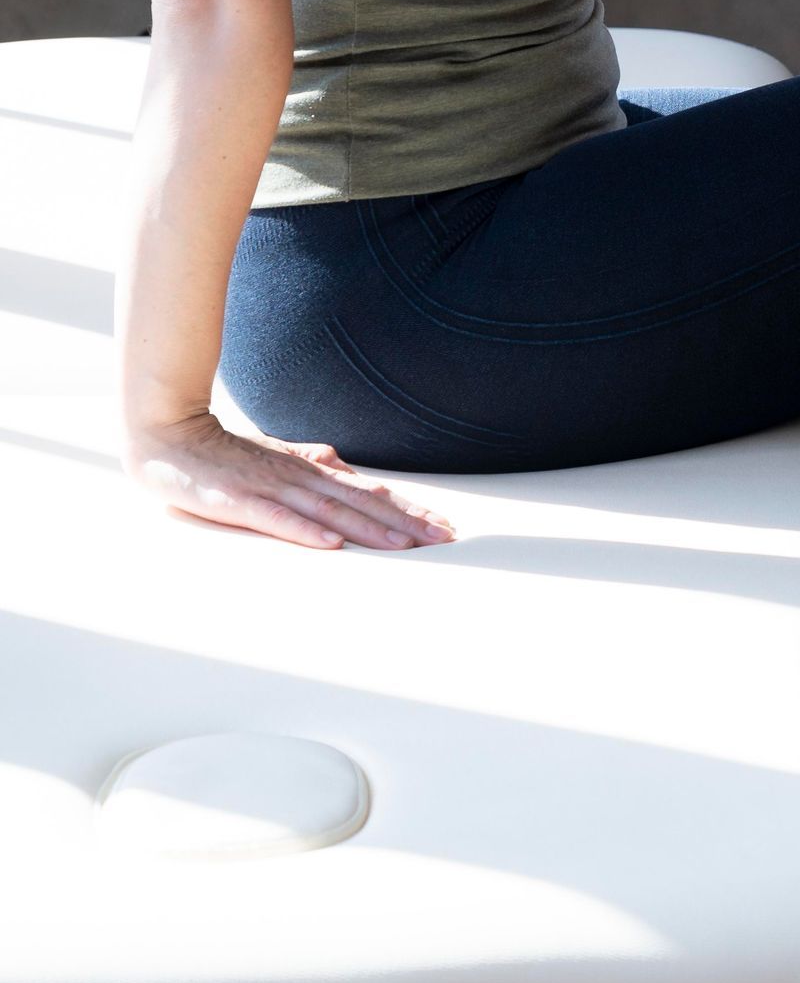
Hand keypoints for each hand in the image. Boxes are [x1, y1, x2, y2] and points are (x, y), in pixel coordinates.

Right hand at [125, 407, 453, 550]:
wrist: (169, 435)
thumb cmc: (223, 452)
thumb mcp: (272, 457)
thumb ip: (306, 462)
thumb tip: (339, 463)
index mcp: (310, 471)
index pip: (371, 493)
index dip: (410, 510)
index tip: (446, 527)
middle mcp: (300, 477)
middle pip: (363, 503)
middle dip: (407, 524)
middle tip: (447, 541)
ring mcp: (272, 488)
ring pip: (330, 511)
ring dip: (369, 531)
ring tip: (405, 548)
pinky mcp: (241, 501)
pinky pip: (278, 519)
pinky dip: (306, 531)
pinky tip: (332, 544)